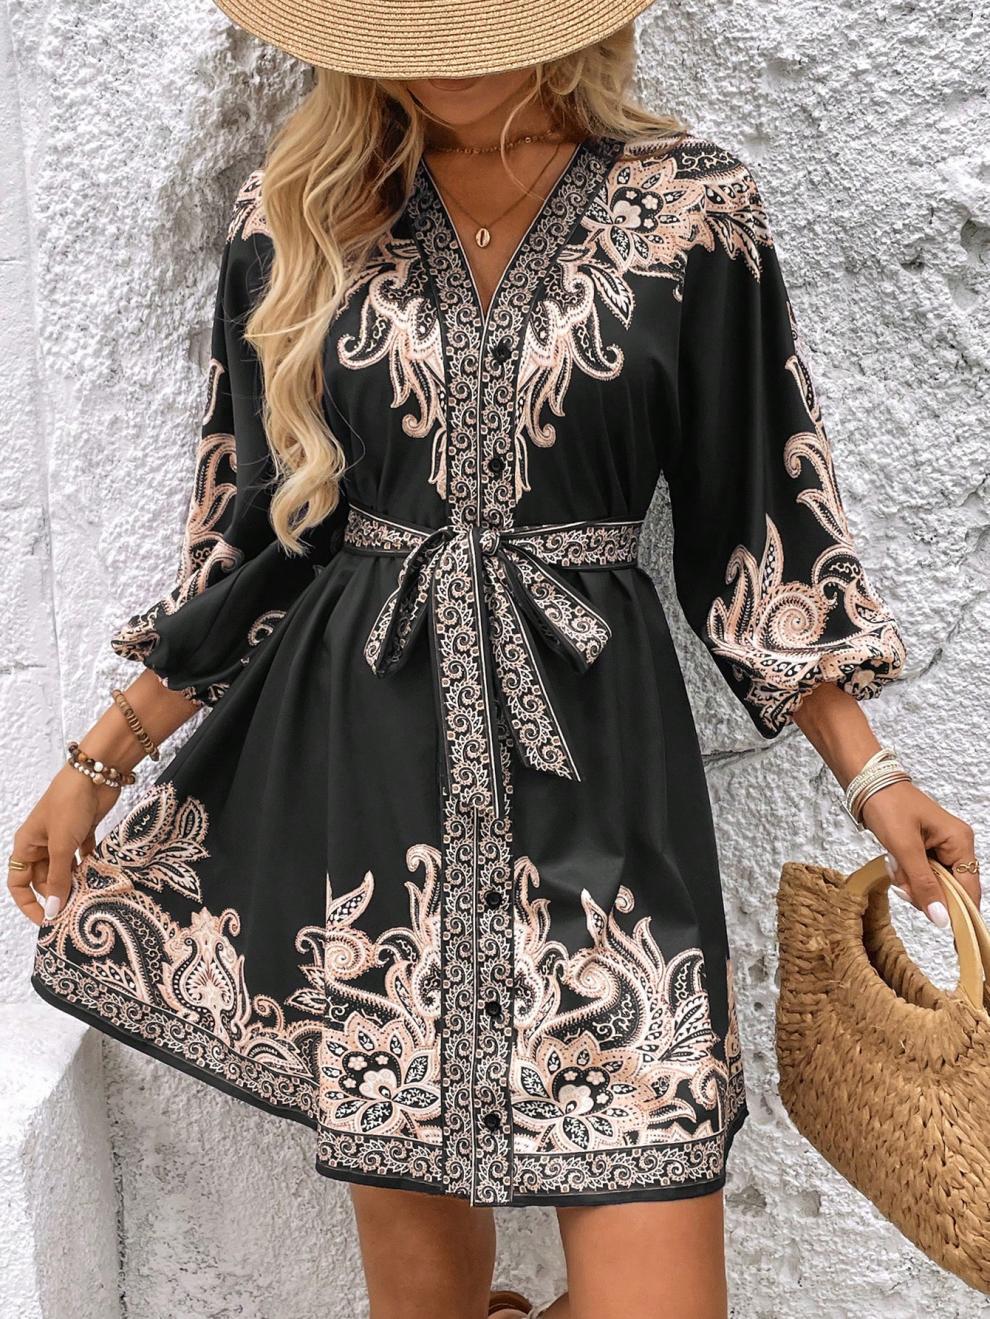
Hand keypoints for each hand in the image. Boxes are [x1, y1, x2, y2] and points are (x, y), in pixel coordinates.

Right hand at [7, 765, 119, 925]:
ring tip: (89, 900)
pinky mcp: (83, 831)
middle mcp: (42, 843)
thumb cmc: (69, 804)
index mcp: (26, 845)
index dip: (29, 903)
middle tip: (75, 913)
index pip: (18, 883)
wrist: (95, 774)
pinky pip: (83, 856)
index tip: (46, 921)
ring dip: (75, 883)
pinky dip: (90, 868)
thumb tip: (52, 910)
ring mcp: (63, 837)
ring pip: (66, 869)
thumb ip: (58, 879)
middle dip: (57, 895)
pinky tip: (100, 879)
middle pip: (44, 879)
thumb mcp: (60, 845)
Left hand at [860, 780, 979, 925]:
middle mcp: (956, 845)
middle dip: (921, 890)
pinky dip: (904, 873)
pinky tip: (893, 861)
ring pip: (931, 883)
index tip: (947, 932)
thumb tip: (942, 919)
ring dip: (909, 881)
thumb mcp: (904, 847)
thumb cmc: (888, 806)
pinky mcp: (925, 849)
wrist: (867, 784)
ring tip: (894, 862)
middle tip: (900, 880)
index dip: (958, 911)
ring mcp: (941, 847)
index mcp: (959, 842)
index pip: (968, 888)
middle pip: (948, 889)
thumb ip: (923, 884)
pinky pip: (919, 873)